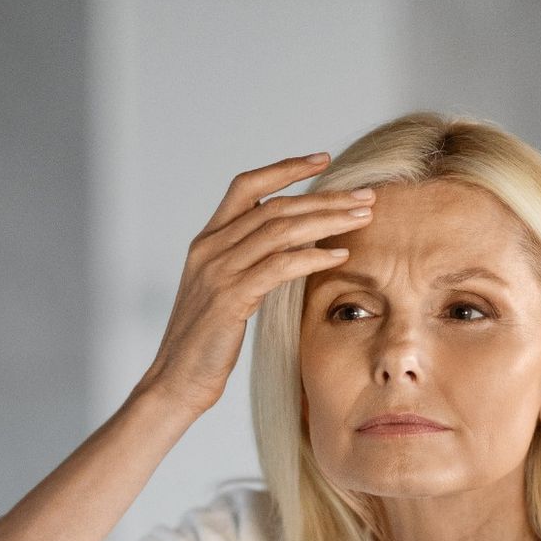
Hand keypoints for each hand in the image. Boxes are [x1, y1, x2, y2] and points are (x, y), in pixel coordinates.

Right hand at [136, 152, 374, 416]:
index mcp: (206, 242)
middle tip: (365, 196)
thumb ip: (249, 263)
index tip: (323, 159)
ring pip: (279, 230)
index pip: (246, 186)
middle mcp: (209, 248)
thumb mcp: (224, 293)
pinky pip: (279, 266)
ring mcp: (217, 271)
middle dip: (324, 197)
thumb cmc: (205, 344)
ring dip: (327, 221)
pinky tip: (338, 255)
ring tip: (362, 219)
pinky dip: (313, 256)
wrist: (175, 381)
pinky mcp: (229, 297)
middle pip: (273, 206)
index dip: (284, 168)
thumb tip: (295, 245)